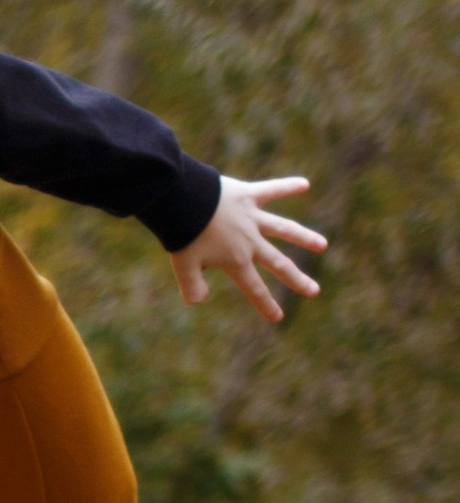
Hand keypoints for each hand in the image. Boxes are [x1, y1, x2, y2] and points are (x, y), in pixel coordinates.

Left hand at [171, 173, 325, 322]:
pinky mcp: (248, 195)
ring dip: (304, 237)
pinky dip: (288, 186)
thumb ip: (192, 287)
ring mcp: (252, 217)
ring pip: (284, 228)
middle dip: (297, 279)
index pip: (254, 288)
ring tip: (322, 245)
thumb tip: (200, 300)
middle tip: (315, 291)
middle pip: (278, 263)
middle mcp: (250, 241)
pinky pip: (272, 189)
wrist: (180, 200)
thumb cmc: (182, 234)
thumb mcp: (183, 267)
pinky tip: (305, 184)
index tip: (278, 317)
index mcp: (236, 260)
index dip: (265, 304)